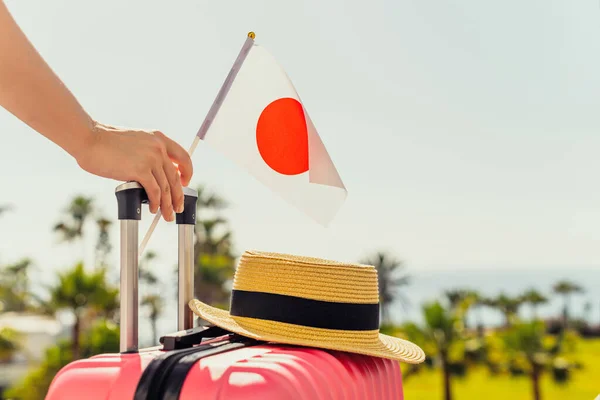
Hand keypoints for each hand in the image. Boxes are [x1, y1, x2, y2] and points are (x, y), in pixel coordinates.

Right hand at [75, 121, 192, 221]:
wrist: (89, 138)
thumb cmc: (106, 142)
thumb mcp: (136, 142)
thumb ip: (147, 153)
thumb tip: (153, 174)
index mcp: (159, 138)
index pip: (183, 157)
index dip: (187, 172)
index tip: (184, 182)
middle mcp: (158, 147)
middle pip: (175, 177)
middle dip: (178, 196)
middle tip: (178, 208)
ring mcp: (150, 158)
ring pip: (166, 187)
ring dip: (168, 204)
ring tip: (167, 215)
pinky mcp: (140, 170)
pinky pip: (154, 191)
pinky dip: (155, 203)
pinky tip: (153, 209)